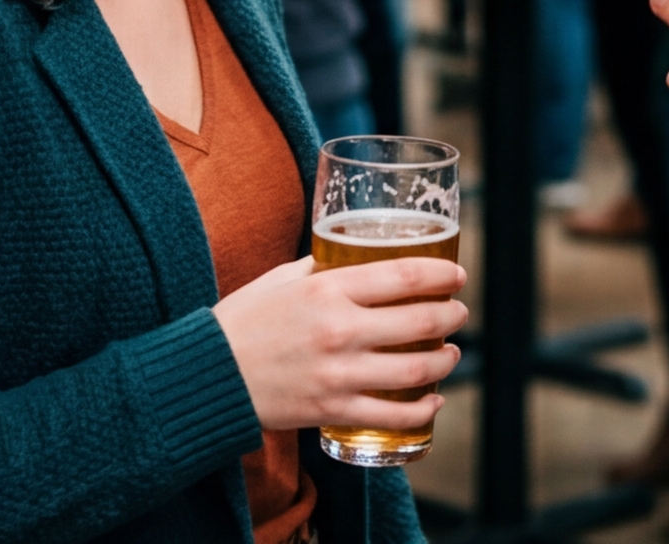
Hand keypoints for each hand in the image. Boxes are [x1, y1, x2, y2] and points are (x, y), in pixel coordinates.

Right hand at [212, 254, 467, 434]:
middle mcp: (339, 330)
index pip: (404, 274)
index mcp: (327, 289)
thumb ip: (324, 268)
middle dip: (451, 315)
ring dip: (445, 360)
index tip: (458, 275)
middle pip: (419, 321)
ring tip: (451, 352)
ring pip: (415, 369)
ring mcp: (339, 373)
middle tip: (459, 312)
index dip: (442, 273)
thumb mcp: (283, 279)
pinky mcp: (333, 408)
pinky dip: (423, 408)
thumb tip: (358, 254)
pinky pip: (393, 413)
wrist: (210, 376)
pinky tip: (434, 399)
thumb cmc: (245, 321)